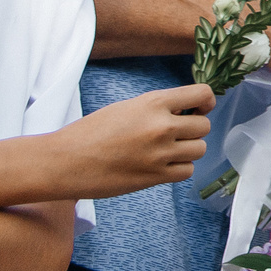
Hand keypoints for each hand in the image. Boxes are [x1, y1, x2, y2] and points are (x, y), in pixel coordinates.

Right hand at [46, 85, 216, 196]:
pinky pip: (187, 171)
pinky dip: (179, 169)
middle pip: (204, 126)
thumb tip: (185, 111)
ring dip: (188, 150)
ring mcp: (160, 153)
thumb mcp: (127, 107)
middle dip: (193, 129)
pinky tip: (162, 165)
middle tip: (176, 133)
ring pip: (200, 149)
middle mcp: (162, 126)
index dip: (206, 101)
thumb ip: (157, 107)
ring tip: (167, 150)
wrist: (64, 162)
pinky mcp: (154, 177)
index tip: (200, 108)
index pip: (202, 93)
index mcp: (154, 103)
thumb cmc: (90, 133)